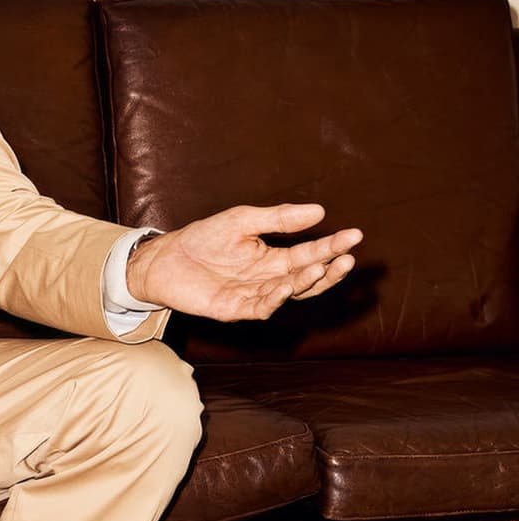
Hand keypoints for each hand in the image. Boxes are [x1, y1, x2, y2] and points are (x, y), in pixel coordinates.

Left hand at [126, 204, 362, 321]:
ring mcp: (253, 295)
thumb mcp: (244, 220)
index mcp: (273, 258)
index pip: (310, 253)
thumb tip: (319, 211)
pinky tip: (286, 283)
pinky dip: (275, 297)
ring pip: (289, 294)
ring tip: (321, 267)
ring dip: (306, 282)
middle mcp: (268, 279)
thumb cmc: (203, 238)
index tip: (355, 235)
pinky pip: (261, 307)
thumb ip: (279, 219)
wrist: (165, 258)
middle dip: (330, 269)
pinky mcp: (234, 308)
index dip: (332, 246)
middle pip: (308, 278)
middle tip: (348, 258)